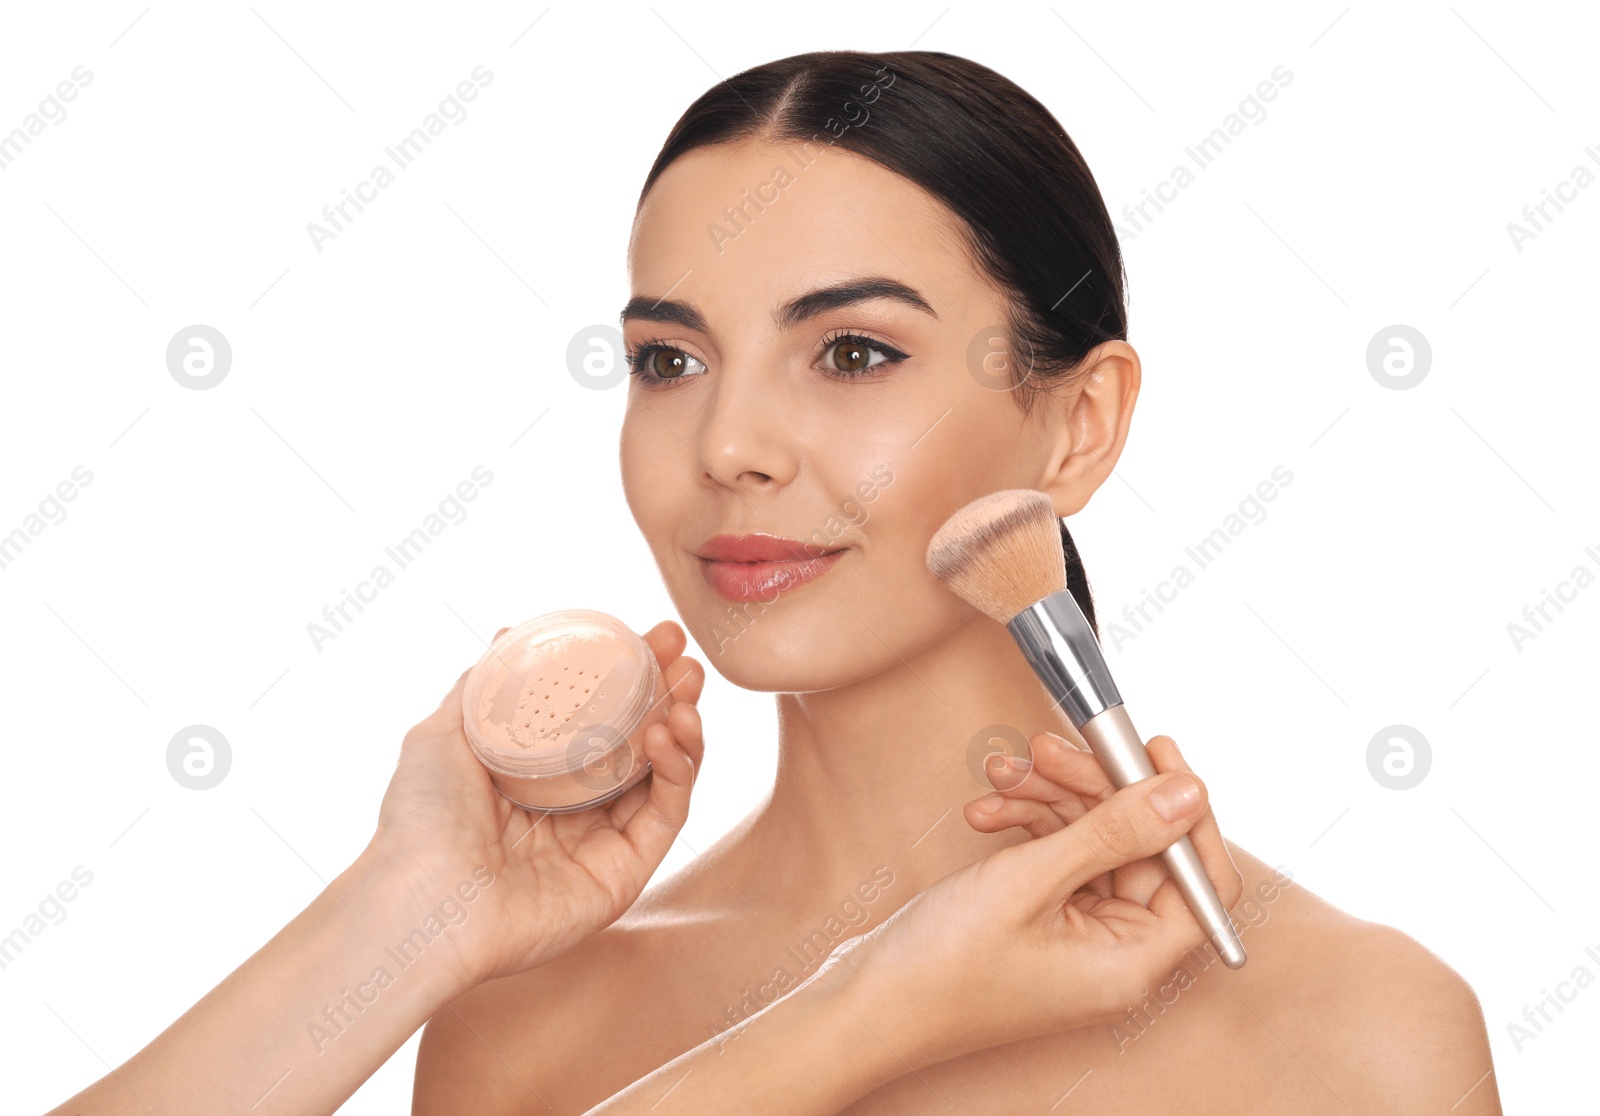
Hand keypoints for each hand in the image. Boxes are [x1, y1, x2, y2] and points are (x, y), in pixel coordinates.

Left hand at [362, 620, 705, 988]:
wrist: (423, 900)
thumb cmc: (419, 820)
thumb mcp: (442, 733)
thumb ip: (481, 686)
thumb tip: (507, 634)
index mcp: (536, 776)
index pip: (599, 718)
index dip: (631, 676)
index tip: (655, 636)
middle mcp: (573, 808)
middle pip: (639, 745)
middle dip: (669, 696)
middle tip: (686, 660)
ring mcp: (600, 842)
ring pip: (663, 778)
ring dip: (683, 730)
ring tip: (686, 693)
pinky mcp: (622, 874)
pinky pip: (666, 816)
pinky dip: (678, 773)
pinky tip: (668, 734)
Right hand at [829, 734, 1241, 1067]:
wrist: (869, 1002)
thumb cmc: (946, 966)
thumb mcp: (1033, 880)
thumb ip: (1116, 831)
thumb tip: (1187, 793)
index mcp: (1134, 961)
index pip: (1202, 879)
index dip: (1186, 811)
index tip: (1154, 751)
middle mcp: (1116, 953)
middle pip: (1138, 848)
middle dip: (1092, 790)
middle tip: (1048, 749)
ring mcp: (1077, 937)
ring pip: (1090, 843)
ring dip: (1049, 801)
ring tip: (1002, 774)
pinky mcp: (1042, 922)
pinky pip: (1056, 858)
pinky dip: (1026, 826)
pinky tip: (989, 810)